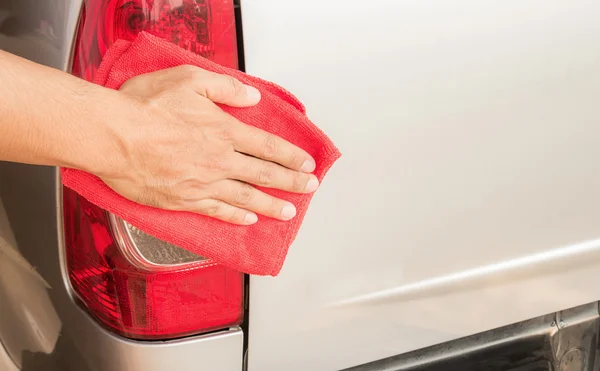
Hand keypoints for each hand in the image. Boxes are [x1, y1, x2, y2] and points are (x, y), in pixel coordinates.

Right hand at [96, 65, 317, 224]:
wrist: (111, 136)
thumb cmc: (144, 105)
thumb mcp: (189, 79)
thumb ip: (226, 89)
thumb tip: (252, 97)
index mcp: (223, 131)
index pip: (268, 147)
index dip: (291, 157)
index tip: (307, 164)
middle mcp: (219, 160)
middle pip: (264, 174)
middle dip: (291, 182)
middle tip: (309, 187)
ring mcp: (203, 183)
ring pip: (246, 198)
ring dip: (271, 205)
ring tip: (289, 212)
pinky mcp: (184, 200)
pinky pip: (217, 211)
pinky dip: (235, 218)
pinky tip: (248, 220)